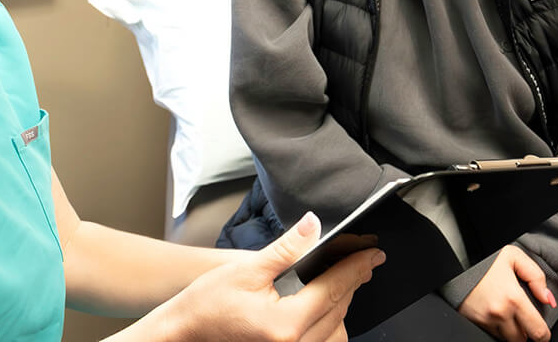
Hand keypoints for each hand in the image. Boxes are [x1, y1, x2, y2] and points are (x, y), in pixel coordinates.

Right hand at [166, 212, 384, 341]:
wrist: (183, 333)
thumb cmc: (206, 305)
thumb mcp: (246, 269)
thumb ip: (286, 249)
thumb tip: (314, 226)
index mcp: (286, 324)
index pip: (334, 289)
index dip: (357, 267)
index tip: (373, 253)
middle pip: (339, 311)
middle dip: (353, 282)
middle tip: (365, 260)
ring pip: (336, 332)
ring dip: (342, 305)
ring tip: (345, 280)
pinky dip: (329, 325)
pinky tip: (325, 307)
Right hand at [457, 246, 556, 341]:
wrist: (454, 262)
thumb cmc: (483, 259)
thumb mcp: (513, 256)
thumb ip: (536, 276)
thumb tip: (548, 299)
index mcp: (513, 298)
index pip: (538, 332)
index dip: (544, 335)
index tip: (543, 333)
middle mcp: (499, 313)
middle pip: (521, 340)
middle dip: (525, 333)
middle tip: (523, 321)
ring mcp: (484, 319)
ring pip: (505, 339)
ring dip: (510, 332)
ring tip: (507, 315)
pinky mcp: (472, 321)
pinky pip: (490, 333)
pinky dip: (495, 327)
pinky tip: (494, 314)